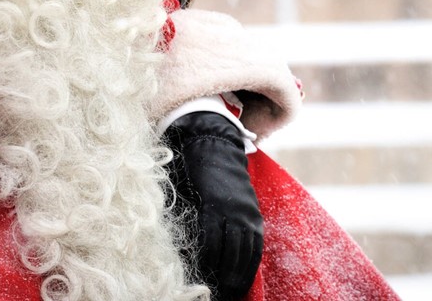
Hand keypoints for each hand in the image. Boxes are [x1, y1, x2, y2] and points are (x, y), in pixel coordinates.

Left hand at [164, 111, 263, 299]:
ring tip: (229, 294)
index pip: (209, 247)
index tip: (196, 281)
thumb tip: (173, 254)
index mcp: (212, 205)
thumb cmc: (189, 170)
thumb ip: (182, 221)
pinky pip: (257, 248)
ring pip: (246, 255)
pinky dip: (250, 267)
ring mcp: (248, 215)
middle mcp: (234, 212)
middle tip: (216, 295)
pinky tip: (242, 281)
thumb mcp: (181, 192)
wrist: (215, 146)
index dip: (203, 268)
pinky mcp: (256, 217)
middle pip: (230, 255)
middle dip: (222, 279)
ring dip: (237, 278)